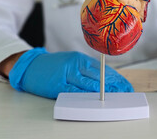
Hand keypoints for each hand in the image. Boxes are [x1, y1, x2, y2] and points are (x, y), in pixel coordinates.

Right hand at [9, 48, 133, 98]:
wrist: (30, 65)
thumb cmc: (53, 65)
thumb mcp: (72, 62)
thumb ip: (87, 70)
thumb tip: (105, 80)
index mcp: (81, 59)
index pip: (103, 69)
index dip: (116, 78)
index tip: (126, 85)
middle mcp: (76, 64)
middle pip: (99, 75)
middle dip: (114, 84)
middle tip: (126, 91)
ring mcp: (66, 73)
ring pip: (88, 82)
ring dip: (103, 90)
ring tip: (115, 96)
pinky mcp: (57, 84)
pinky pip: (73, 90)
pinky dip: (85, 95)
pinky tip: (95, 98)